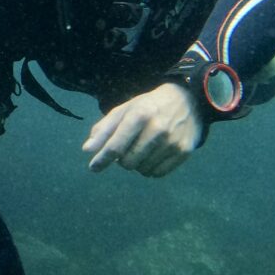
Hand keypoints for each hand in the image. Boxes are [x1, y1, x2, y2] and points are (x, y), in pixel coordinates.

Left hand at [82, 83, 203, 177]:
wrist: (187, 101)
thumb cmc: (147, 107)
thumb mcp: (124, 110)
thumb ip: (104, 129)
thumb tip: (87, 150)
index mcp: (139, 115)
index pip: (116, 146)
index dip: (102, 159)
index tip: (93, 168)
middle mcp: (158, 128)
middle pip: (128, 162)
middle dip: (122, 159)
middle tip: (127, 147)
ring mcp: (173, 141)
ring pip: (142, 170)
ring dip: (137, 163)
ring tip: (142, 147)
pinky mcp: (184, 151)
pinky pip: (157, 173)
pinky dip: (150, 168)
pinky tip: (152, 155)